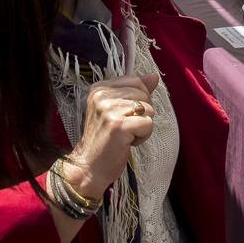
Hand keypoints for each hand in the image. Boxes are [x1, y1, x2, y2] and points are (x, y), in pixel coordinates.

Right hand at [59, 73, 158, 198]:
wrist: (89, 166)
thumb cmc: (105, 139)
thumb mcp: (117, 110)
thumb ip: (135, 91)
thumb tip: (154, 76)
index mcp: (100, 88)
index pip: (136, 81)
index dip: (139, 101)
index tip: (123, 116)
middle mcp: (102, 95)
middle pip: (144, 94)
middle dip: (142, 114)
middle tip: (124, 129)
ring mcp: (109, 109)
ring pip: (149, 109)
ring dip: (143, 126)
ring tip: (125, 136)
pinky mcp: (118, 125)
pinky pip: (148, 124)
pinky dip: (143, 136)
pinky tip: (128, 142)